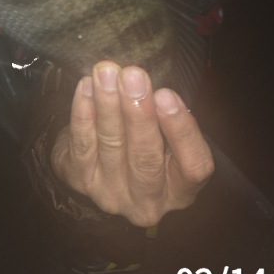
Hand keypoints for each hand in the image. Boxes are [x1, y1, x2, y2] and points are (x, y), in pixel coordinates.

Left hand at [51, 61, 213, 226]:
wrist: (99, 163)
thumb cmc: (145, 140)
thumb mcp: (167, 134)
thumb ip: (166, 115)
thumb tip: (148, 84)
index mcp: (180, 190)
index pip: (192, 166)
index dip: (181, 131)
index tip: (166, 95)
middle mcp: (147, 200)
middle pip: (146, 158)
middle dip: (138, 113)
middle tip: (133, 77)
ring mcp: (110, 194)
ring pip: (111, 145)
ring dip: (108, 104)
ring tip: (107, 73)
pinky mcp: (80, 181)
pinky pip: (81, 143)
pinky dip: (83, 112)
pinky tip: (86, 86)